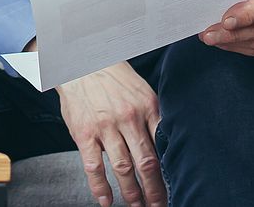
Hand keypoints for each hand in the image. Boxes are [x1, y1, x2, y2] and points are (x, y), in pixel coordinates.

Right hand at [55, 62, 164, 206]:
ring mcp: (105, 127)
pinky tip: (106, 200)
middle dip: (155, 191)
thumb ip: (153, 118)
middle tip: (159, 206)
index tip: (174, 189)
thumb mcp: (141, 91)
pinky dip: (100, 187)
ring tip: (137, 206)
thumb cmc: (112, 78)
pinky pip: (93, 166)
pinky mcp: (84, 133)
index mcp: (147, 107)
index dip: (170, 172)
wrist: (79, 62)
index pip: (164, 147)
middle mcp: (128, 118)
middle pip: (147, 163)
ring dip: (132, 193)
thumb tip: (166, 148)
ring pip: (123, 168)